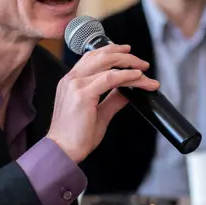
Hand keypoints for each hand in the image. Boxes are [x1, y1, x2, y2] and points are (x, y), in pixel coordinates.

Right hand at [47, 44, 159, 162]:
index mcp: (71, 82)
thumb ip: (113, 99)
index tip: (128, 55)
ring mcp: (75, 85)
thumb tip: (129, 90)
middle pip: (100, 55)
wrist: (62, 151)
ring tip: (143, 68)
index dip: (112, 53)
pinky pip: (110, 78)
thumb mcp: (99, 113)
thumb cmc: (75, 137)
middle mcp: (71, 79)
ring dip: (129, 63)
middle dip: (124, 55)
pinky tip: (138, 77)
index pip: (93, 58)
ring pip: (107, 63)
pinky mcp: (83, 95)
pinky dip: (127, 76)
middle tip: (141, 62)